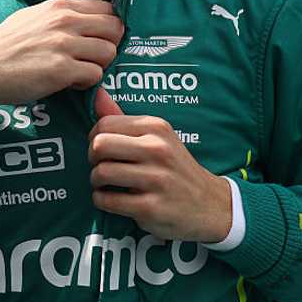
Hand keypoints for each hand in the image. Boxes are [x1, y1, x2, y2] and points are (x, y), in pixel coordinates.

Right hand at [0, 0, 122, 105]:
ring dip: (98, 65)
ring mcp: (64, 45)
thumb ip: (60, 16)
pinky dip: (86, 82)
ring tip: (78, 70)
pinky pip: (95, 75)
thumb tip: (88, 20)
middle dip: (109, 45)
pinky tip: (69, 82)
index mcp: (59, 6)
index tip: (99, 39)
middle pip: (115, 28)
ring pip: (109, 52)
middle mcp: (65, 21)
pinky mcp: (61, 70)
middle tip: (92, 57)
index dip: (108, 27)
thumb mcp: (32, 17)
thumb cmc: (3, 45)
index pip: (106, 9)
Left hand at [88, 110, 231, 241]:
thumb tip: (97, 94)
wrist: (209, 203)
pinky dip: (103, 201)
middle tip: (102, 165)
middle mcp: (157, 149)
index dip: (94, 137)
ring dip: (97, 182)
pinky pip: (108, 200)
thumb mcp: (157, 137)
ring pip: (101, 173)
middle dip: (92, 158)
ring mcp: (156, 179)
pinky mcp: (151, 207)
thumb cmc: (175, 167)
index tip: (102, 149)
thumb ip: (124, 119)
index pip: (105, 124)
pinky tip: (113, 199)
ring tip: (107, 184)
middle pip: (100, 146)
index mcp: (157, 128)